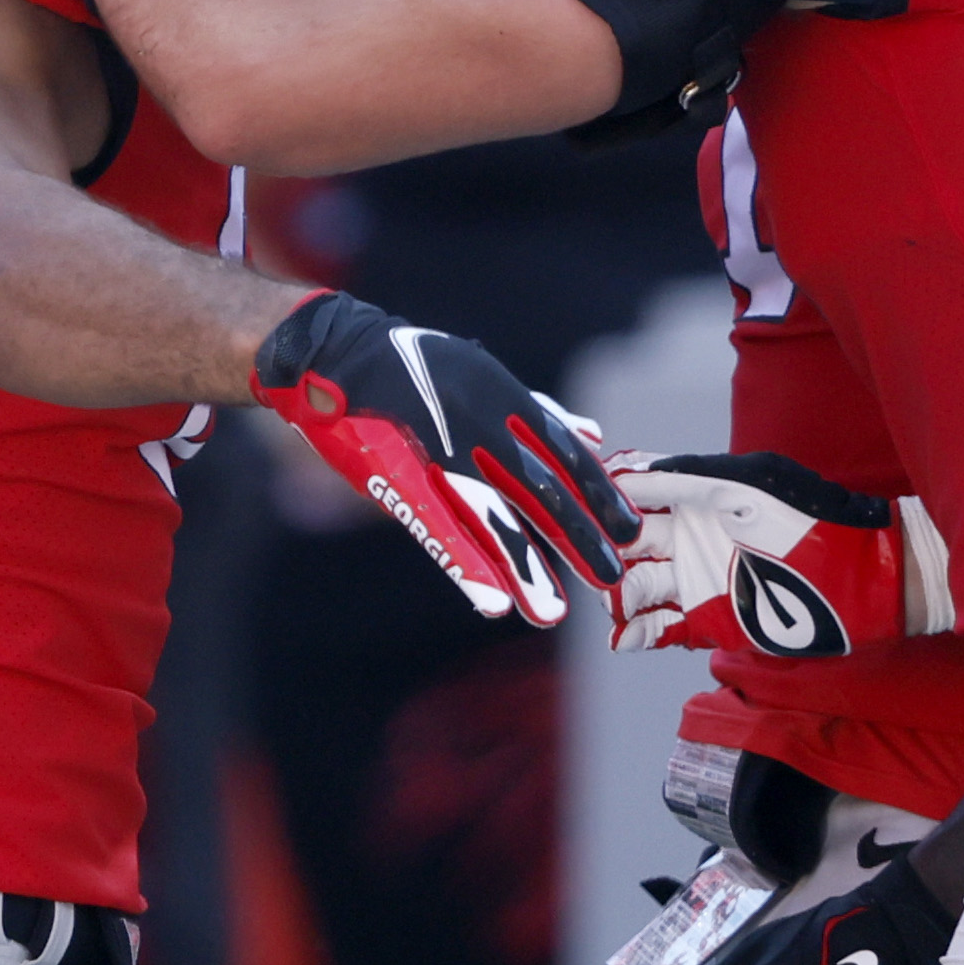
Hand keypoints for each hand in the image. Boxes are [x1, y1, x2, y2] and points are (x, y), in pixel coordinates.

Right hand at [250, 290, 632, 623]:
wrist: (334, 352)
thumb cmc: (411, 368)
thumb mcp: (481, 376)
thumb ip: (537, 412)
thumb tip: (592, 435)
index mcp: (502, 397)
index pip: (563, 451)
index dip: (597, 493)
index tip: (629, 527)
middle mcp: (480, 422)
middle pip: (539, 488)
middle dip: (577, 535)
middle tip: (610, 577)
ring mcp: (438, 449)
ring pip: (492, 517)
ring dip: (525, 567)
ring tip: (551, 612)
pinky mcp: (396, 475)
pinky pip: (437, 527)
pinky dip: (466, 565)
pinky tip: (491, 601)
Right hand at [612, 449, 902, 656]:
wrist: (863, 581)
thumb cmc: (811, 520)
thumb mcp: (747, 487)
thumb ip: (687, 478)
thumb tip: (626, 469)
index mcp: (698, 493)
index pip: (636, 490)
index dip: (605, 496)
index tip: (579, 503)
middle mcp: (691, 534)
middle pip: (625, 542)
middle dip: (602, 548)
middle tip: (589, 559)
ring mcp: (698, 578)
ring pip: (636, 586)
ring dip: (617, 594)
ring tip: (611, 601)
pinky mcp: (708, 620)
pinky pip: (660, 628)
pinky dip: (637, 633)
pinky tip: (624, 636)